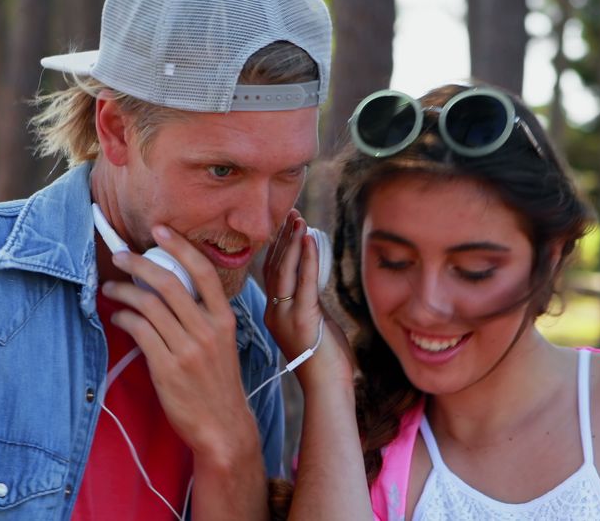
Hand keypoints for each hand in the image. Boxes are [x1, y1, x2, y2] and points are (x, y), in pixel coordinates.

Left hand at [103, 225, 257, 465]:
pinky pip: (139, 330)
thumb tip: (168, 290)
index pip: (203, 271)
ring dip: (124, 291)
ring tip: (111, 289)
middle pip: (168, 282)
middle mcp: (208, 329)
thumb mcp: (222, 343)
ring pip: (148, 304)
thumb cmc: (217, 383)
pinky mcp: (167, 367)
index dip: (180, 246)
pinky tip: (119, 317)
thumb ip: (202, 317)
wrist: (223, 426)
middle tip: (121, 256)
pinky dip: (124, 318)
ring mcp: (188, 348)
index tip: (160, 231)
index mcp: (224, 319)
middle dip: (139, 263)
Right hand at [262, 210, 353, 390]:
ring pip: (284, 271)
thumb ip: (309, 301)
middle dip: (282, 238)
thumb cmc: (325, 360)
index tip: (283, 225)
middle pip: (274, 267)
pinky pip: (304, 282)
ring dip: (292, 242)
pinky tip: (309, 240)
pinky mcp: (303, 319)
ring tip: (298, 219)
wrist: (327, 387)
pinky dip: (306, 258)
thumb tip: (313, 278)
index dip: (276, 247)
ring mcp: (286, 316)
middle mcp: (274, 312)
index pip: (271, 273)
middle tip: (289, 213)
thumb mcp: (313, 324)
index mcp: (274, 314)